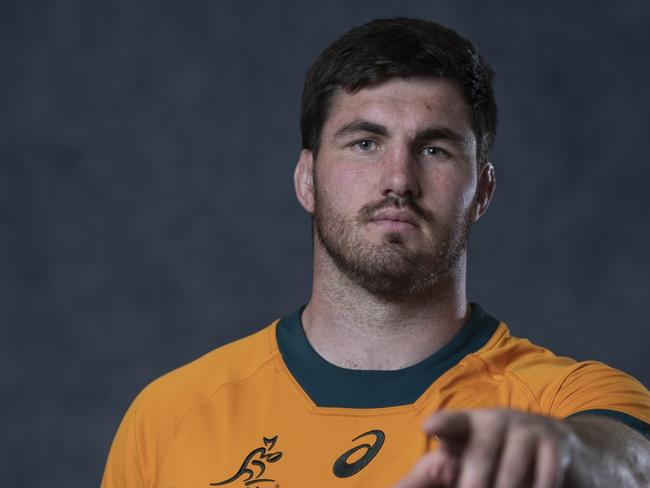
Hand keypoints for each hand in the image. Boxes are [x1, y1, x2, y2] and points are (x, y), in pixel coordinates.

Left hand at [393, 408, 576, 487]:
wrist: (556, 446)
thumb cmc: (494, 457)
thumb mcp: (462, 461)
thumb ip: (428, 476)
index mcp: (467, 425)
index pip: (452, 423)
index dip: (441, 423)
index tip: (427, 427)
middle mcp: (495, 421)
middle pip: (480, 455)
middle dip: (474, 482)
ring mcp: (526, 429)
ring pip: (511, 472)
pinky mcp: (555, 444)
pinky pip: (544, 479)